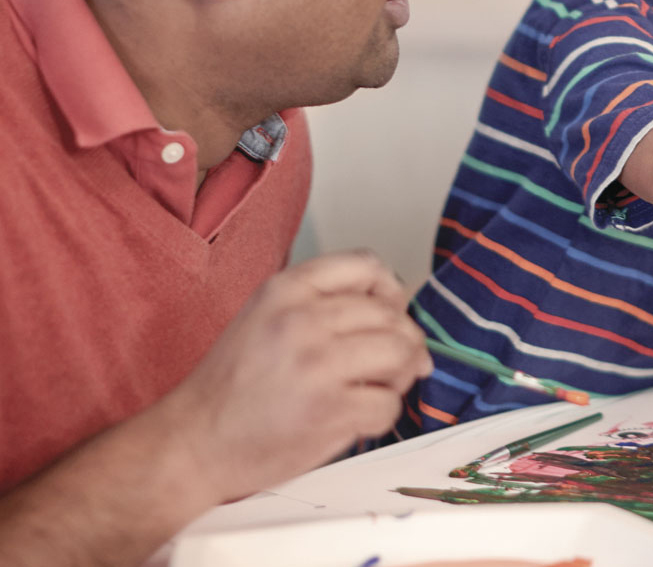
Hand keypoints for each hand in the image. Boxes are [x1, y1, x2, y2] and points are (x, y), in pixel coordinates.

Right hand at [155, 250, 431, 504]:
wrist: (193, 443)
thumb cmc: (231, 385)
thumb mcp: (266, 315)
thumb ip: (322, 302)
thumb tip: (397, 309)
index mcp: (286, 289)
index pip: (366, 265)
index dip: (390, 289)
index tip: (390, 311)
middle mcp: (303, 319)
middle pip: (391, 313)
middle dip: (404, 338)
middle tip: (395, 360)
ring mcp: (318, 365)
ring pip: (401, 352)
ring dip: (404, 371)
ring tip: (384, 384)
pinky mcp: (330, 410)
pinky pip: (388, 403)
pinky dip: (384, 413)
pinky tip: (362, 415)